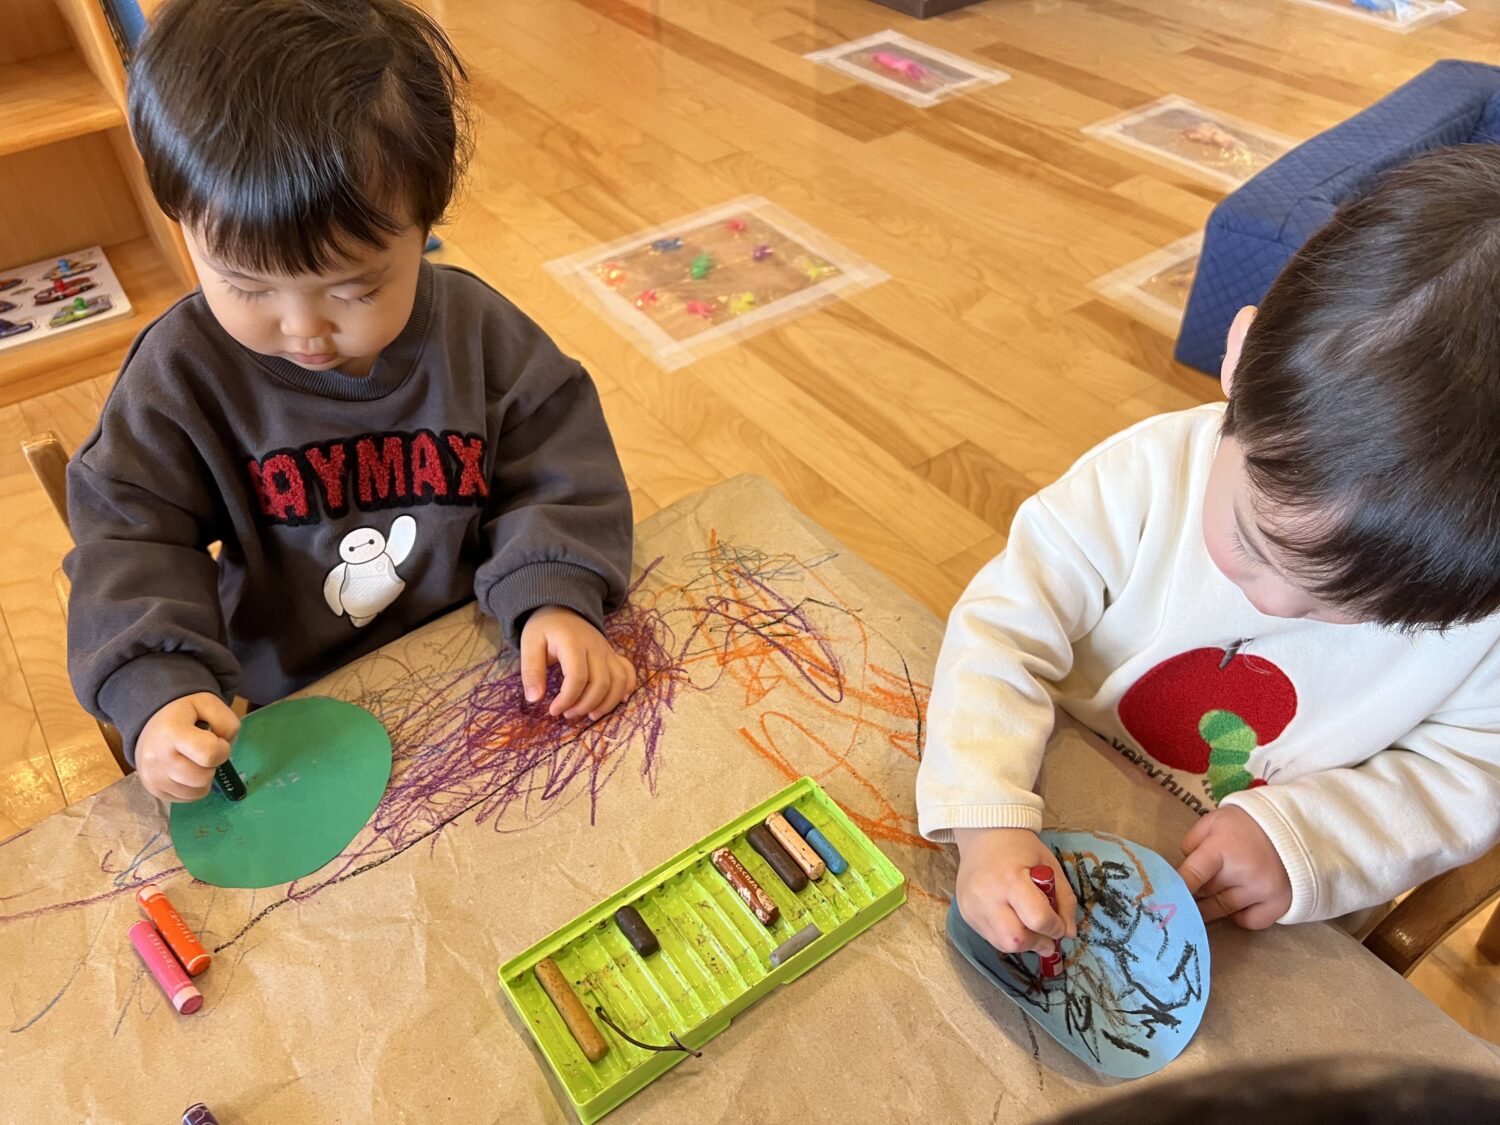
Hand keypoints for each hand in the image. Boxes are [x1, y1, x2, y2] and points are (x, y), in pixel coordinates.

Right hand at [135, 693, 239, 802]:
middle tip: (204, 752)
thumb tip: (225, 748)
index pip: (210, 754)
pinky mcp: (153, 790)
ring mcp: (152, 777)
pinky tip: (187, 770)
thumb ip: (227, 723)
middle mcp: (157, 758)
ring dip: (204, 778)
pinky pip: (187, 798)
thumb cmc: (184, 714)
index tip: (215, 739)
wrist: (151, 723)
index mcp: (171, 733)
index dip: (222, 748)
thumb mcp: (209, 703)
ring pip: (197, 792)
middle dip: (212, 765)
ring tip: (195, 760)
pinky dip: (193, 787)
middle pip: (203, 778)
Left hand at [520, 605, 638, 720]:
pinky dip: (626, 689)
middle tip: (567, 714)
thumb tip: (534, 699)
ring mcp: (607, 651)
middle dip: (585, 705)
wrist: (562, 609)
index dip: (567, 699)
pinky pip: (628, 673)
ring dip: (607, 703)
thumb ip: (531, 670)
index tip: (553, 710)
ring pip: (618, 681)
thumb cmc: (544, 629)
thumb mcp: (529, 644)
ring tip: (590, 715)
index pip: (577, 677)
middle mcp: (595, 647)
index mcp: (573, 643)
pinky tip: (618, 701)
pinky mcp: (613, 655)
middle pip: (600, 683)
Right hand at [954, 827, 1078, 956]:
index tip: (1060, 927)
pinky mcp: (965, 913)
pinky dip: (1005, 934)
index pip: (1037, 918)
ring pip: (1001, 944)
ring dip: (1021, 942)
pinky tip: (1011, 919)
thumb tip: (1068, 933)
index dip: (1055, 928)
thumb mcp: (1050, 865)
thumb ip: (1065, 899)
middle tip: (1047, 939)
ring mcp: (972, 906)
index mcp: (1012, 879)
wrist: (984, 834)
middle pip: (1015, 940)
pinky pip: (989, 936)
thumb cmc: (1020, 848)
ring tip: (1030, 928)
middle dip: (1036, 944)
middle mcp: (987, 896)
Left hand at [1177, 806, 1291, 927]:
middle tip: (1184, 895)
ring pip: (1223, 911)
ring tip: (1205, 898)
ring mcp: (1262, 891)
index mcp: (1222, 849)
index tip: (1162, 901)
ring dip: (1210, 907)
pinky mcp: (1278, 904)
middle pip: (1205, 895)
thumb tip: (1181, 871)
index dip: (1176, 890)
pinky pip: (1249, 922)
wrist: (1291, 828)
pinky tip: (1237, 902)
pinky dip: (1239, 917)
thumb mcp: (1213, 821)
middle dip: (1192, 895)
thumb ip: (1192, 843)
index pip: (1193, 876)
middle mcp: (1243, 873)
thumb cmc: (1245, 825)